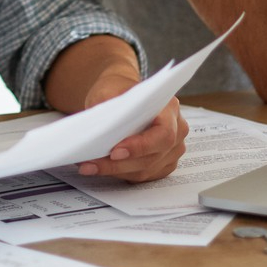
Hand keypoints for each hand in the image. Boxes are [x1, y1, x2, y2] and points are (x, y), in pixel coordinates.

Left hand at [74, 87, 188, 182]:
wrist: (122, 96)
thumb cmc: (118, 90)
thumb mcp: (108, 90)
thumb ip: (108, 107)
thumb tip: (100, 129)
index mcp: (169, 108)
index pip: (163, 133)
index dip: (141, 146)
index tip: (114, 152)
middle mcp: (177, 129)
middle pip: (153, 156)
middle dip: (120, 163)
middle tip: (92, 163)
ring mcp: (173, 149)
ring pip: (146, 169)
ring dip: (116, 171)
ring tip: (89, 166)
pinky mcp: (164, 163)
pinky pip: (144, 175)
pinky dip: (121, 174)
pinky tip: (102, 168)